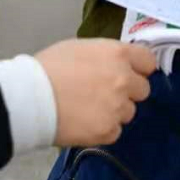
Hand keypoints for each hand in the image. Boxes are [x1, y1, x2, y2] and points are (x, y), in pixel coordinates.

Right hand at [35, 39, 155, 146]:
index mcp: (118, 54)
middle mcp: (124, 80)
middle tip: (106, 93)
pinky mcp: (108, 131)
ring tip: (89, 109)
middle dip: (128, 91)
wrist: (30, 98)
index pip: (148, 61)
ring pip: (129, 112)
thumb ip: (106, 56)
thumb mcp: (80, 48)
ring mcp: (118, 107)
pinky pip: (115, 131)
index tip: (130, 73)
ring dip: (115, 111)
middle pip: (143, 89)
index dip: (139, 68)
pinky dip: (103, 129)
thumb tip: (115, 63)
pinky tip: (85, 123)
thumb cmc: (49, 67)